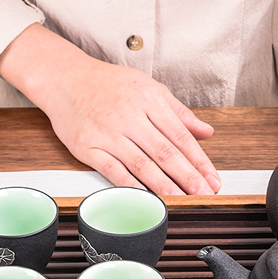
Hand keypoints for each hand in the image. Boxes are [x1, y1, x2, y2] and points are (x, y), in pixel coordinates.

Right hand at [0, 24, 220, 194]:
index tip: (212, 178)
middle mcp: (129, 115)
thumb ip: (178, 112)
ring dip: (163, 185)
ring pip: (141, 163)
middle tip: (204, 194)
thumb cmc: (108, 84)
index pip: (180, 135)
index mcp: (149, 99)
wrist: (65, 78)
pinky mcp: (87, 146)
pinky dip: (130, 186)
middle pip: (164, 151)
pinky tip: (145, 198)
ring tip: (181, 200)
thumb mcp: (148, 87)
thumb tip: (207, 132)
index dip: (199, 160)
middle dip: (187, 176)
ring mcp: (107, 132)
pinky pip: (112, 170)